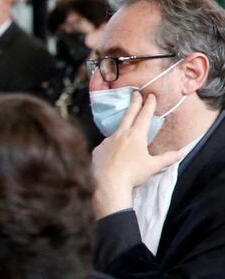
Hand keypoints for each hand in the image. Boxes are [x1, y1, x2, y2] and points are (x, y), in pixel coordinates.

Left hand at [91, 92, 184, 217]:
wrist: (110, 185)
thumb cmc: (133, 174)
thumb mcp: (153, 166)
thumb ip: (167, 158)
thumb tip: (179, 153)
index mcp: (136, 135)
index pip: (144, 116)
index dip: (148, 105)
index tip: (150, 95)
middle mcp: (120, 135)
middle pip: (128, 115)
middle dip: (134, 103)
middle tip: (135, 93)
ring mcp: (107, 141)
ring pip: (116, 133)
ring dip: (122, 132)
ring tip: (126, 140)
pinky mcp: (97, 150)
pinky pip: (106, 146)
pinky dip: (111, 148)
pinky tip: (114, 156)